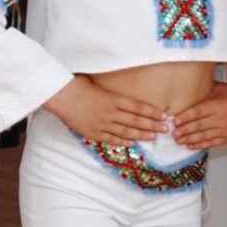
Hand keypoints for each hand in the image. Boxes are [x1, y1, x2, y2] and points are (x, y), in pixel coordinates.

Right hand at [44, 77, 168, 146]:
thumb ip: (112, 90)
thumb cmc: (78, 85)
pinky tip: (133, 143)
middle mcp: (110, 112)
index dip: (152, 112)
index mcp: (113, 98)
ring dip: (141, 134)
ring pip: (126, 131)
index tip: (164, 115)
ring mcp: (102, 124)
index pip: (138, 107)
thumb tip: (122, 91)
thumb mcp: (98, 83)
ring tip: (154, 137)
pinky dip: (123, 141)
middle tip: (166, 129)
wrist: (61, 96)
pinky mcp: (93, 132)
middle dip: (152, 125)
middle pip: (135, 120)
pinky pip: (111, 138)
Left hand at [172, 83, 226, 149]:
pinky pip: (213, 143)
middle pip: (199, 126)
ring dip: (190, 139)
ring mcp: (225, 129)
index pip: (198, 112)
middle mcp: (221, 118)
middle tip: (173, 133)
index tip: (175, 120)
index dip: (186, 117)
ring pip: (204, 136)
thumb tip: (185, 84)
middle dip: (184, 131)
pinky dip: (201, 145)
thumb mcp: (220, 88)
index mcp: (217, 104)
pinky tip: (191, 146)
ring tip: (178, 141)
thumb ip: (204, 89)